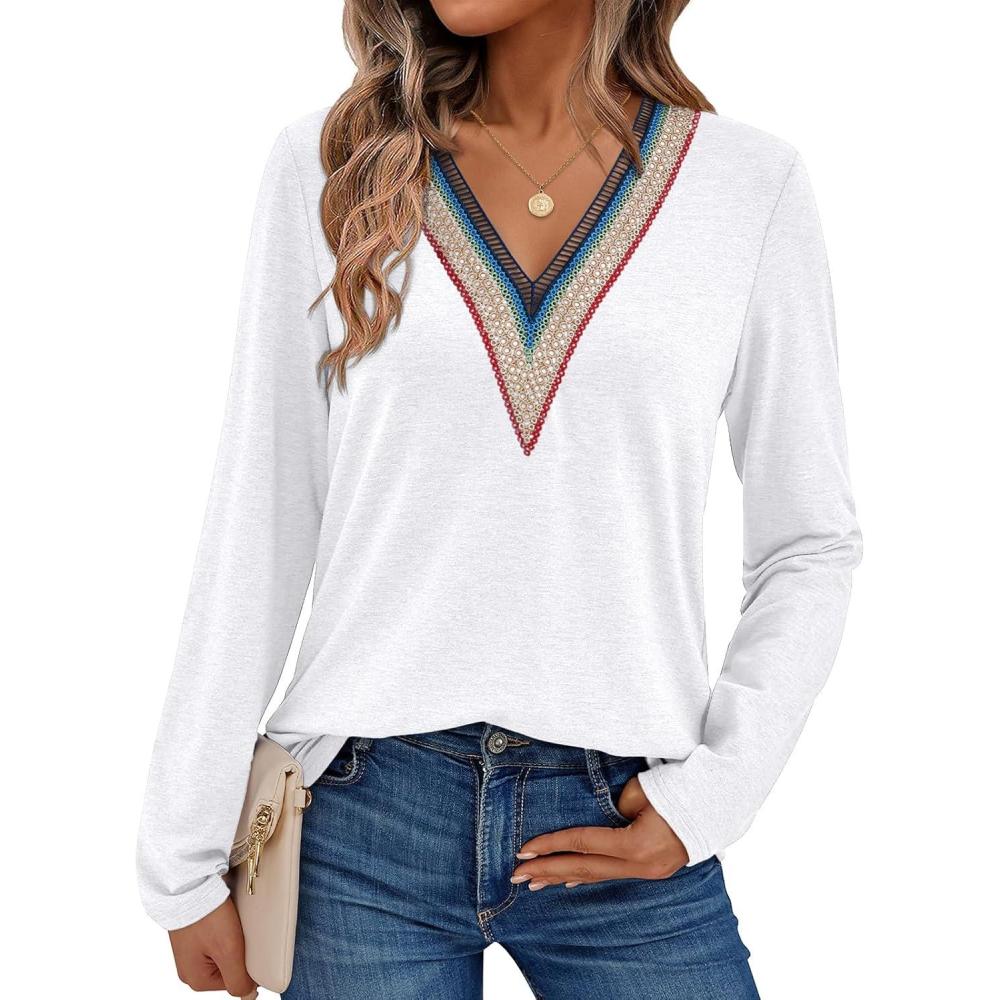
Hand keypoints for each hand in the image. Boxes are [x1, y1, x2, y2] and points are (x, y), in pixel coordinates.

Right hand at [168, 896, 256, 995]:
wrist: (188, 885)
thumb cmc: (207, 917)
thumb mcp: (228, 952)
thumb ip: (238, 979)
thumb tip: (249, 996)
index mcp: (196, 981)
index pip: (234, 982)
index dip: (245, 963)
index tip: (243, 943)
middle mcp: (189, 970)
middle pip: (227, 967)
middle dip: (236, 950)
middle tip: (235, 930)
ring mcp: (189, 953)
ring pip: (221, 952)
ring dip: (230, 939)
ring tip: (228, 922)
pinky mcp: (191, 936)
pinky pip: (213, 939)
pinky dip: (222, 930)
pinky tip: (223, 918)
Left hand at [510, 776, 688, 888]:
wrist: (722, 801)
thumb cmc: (681, 787)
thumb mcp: (642, 791)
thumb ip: (616, 807)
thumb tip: (600, 819)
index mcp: (637, 845)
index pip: (583, 845)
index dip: (551, 846)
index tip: (524, 850)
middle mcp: (641, 865)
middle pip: (585, 868)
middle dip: (548, 871)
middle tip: (517, 876)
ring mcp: (649, 871)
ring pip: (597, 875)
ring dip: (563, 877)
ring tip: (535, 883)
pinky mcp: (654, 868)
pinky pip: (613, 874)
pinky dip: (588, 876)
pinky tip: (570, 882)